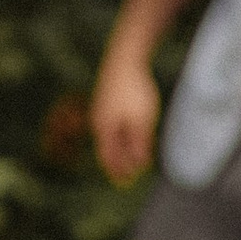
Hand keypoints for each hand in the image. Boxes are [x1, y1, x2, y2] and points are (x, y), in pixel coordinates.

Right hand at [92, 53, 161, 184]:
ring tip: (129, 159)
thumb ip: (139, 143)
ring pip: (108, 136)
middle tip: (128, 177)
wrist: (124, 57)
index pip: (109, 158)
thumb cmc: (134, 90)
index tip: (128, 182)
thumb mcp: (141, 120)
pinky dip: (119, 135)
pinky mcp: (106, 99)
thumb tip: (139, 164)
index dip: (118, 171)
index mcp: (105, 129)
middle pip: (107, 149)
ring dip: (118, 150)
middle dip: (117, 163)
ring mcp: (101, 109)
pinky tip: (127, 133)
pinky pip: (111, 124)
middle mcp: (99, 121)